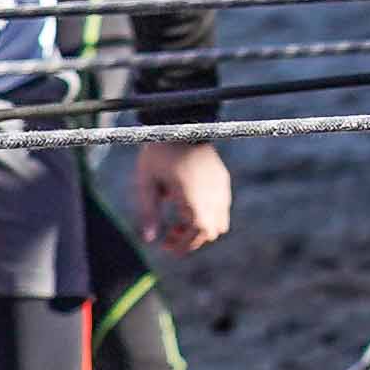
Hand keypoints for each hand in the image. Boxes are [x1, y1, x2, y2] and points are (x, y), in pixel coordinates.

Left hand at [134, 139, 232, 256]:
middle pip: (211, 231)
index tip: (166, 246)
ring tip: (180, 220)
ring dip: (201, 227)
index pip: (198, 233)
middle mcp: (213, 195)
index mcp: (194, 197)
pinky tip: (189, 204)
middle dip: (191, 239)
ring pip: (220, 222)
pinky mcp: (223, 179)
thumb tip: (149, 239)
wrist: (179, 123)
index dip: (183, 245)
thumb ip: (148, 212)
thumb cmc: (159, 153)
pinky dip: (208, 214)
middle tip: (170, 235)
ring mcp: (221, 187)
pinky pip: (221, 206)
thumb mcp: (146, 183)